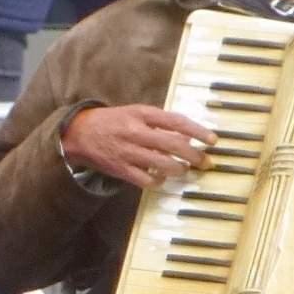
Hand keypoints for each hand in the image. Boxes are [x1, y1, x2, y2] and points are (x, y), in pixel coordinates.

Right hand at [60, 104, 215, 188]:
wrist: (80, 133)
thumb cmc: (113, 121)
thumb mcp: (136, 112)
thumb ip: (159, 122)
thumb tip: (187, 135)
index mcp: (142, 114)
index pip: (176, 122)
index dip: (198, 131)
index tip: (213, 140)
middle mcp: (136, 132)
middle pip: (173, 145)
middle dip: (194, 155)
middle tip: (206, 162)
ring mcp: (128, 152)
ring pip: (163, 164)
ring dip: (179, 169)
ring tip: (183, 169)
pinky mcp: (121, 169)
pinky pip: (146, 179)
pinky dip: (158, 181)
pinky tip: (162, 178)